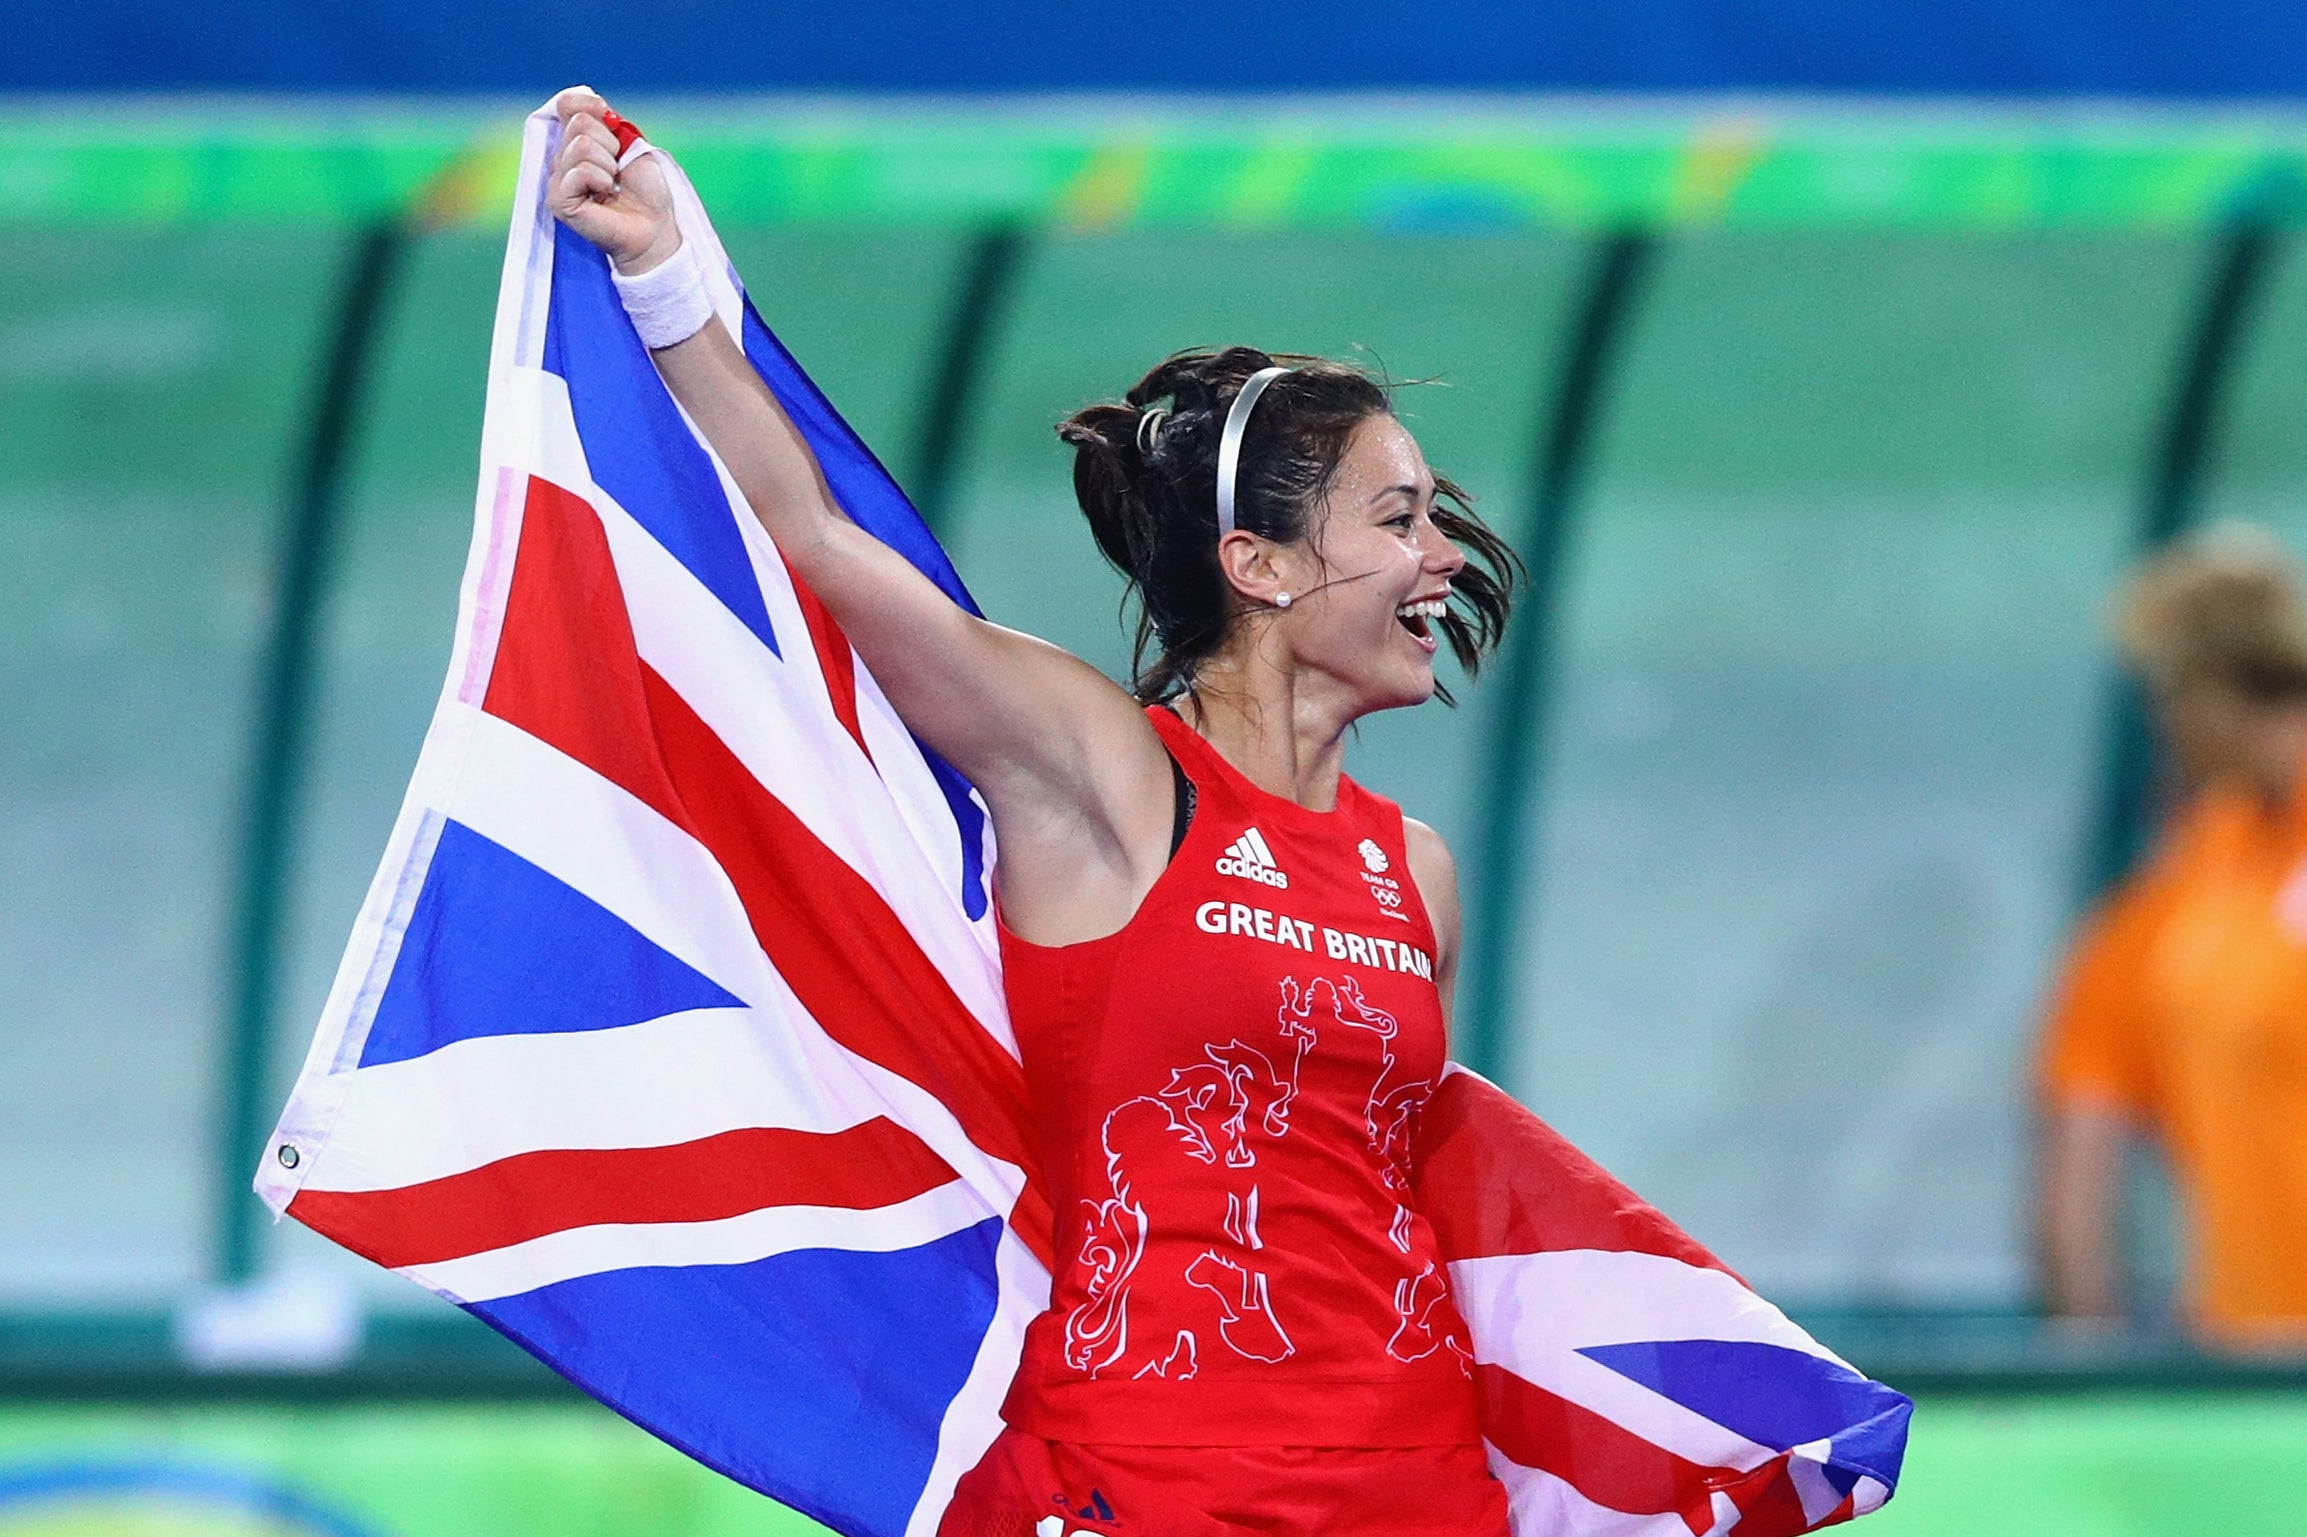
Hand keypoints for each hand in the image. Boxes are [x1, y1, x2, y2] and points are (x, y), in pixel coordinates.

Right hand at [546, 87, 678, 273]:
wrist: (654, 227)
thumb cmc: (645, 190)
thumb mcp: (630, 144)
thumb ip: (605, 121)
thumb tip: (586, 101)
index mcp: (576, 141)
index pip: (568, 103)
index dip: (592, 106)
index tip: (614, 126)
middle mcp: (562, 158)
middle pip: (578, 121)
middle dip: (610, 143)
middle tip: (618, 170)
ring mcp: (557, 179)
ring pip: (580, 144)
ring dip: (608, 164)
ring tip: (612, 185)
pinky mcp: (558, 200)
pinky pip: (579, 171)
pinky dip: (601, 180)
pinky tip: (604, 196)